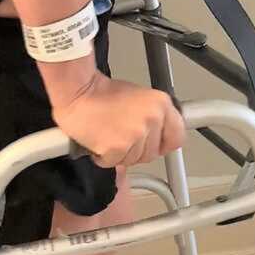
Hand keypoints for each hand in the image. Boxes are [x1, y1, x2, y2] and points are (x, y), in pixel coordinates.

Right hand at [52, 74, 184, 167]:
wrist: (77, 92)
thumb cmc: (101, 93)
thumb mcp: (139, 98)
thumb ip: (153, 117)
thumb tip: (159, 135)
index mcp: (161, 104)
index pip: (177, 137)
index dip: (163, 144)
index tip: (154, 144)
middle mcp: (152, 119)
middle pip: (153, 153)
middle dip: (136, 150)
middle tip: (120, 134)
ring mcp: (136, 134)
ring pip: (134, 160)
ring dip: (119, 154)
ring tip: (108, 134)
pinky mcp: (118, 147)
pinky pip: (115, 163)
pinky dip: (104, 157)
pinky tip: (98, 141)